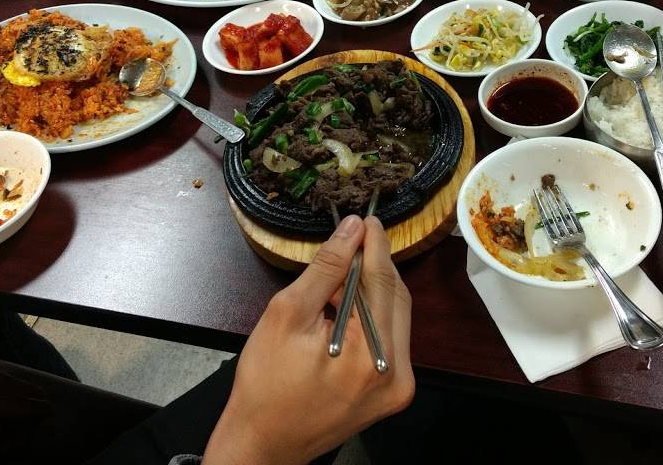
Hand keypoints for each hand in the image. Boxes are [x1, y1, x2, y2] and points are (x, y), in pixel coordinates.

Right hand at [204, 214, 413, 464]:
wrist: (263, 443)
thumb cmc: (265, 383)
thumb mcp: (287, 314)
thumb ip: (326, 268)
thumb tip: (352, 229)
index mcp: (371, 355)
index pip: (382, 281)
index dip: (375, 245)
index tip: (368, 219)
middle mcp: (396, 372)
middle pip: (396, 297)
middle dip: (375, 266)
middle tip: (352, 242)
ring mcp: (399, 386)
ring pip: (395, 316)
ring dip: (373, 290)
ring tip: (340, 278)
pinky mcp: (393, 393)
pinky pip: (390, 339)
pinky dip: (372, 317)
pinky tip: (346, 308)